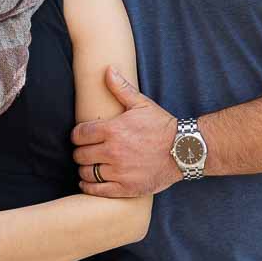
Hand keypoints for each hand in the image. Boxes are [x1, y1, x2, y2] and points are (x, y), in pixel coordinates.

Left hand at [71, 67, 181, 197]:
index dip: (77, 135)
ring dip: (84, 169)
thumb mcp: (142, 104)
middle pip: (80, 154)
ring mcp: (119, 171)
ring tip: (89, 166)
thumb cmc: (162, 126)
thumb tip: (107, 70)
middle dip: (80, 151)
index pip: (79, 134)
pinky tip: (88, 181)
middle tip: (86, 151)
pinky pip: (97, 190)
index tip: (81, 137)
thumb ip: (121, 88)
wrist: (184, 150)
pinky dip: (88, 186)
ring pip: (86, 172)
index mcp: (113, 129)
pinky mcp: (126, 188)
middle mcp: (113, 151)